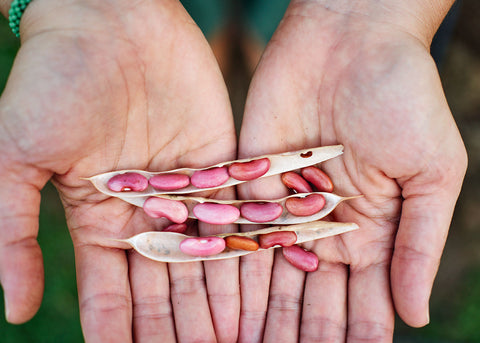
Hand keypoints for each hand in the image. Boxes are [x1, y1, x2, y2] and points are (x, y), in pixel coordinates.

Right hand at [0, 0, 237, 340]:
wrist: (109, 20)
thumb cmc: (52, 82)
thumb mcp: (15, 159)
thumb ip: (11, 232)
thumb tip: (13, 309)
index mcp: (99, 220)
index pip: (113, 295)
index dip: (123, 333)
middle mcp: (148, 213)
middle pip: (168, 286)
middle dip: (182, 329)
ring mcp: (189, 191)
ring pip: (208, 260)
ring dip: (221, 304)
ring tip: (238, 342)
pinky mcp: (223, 164)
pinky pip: (240, 216)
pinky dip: (251, 253)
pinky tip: (263, 288)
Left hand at [237, 1, 466, 340]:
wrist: (350, 40)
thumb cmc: (404, 99)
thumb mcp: (430, 174)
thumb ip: (419, 244)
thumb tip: (416, 316)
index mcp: (371, 231)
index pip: (363, 304)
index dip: (355, 338)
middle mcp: (324, 229)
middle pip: (311, 300)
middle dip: (300, 336)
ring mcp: (284, 208)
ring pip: (270, 278)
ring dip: (260, 319)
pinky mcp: (250, 182)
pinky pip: (238, 235)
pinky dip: (231, 273)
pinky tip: (224, 309)